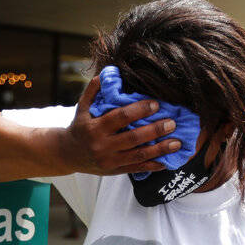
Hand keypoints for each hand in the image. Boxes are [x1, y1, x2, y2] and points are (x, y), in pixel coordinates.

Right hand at [59, 76, 179, 175]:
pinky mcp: (114, 171)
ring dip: (160, 149)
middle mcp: (102, 146)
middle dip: (155, 130)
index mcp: (95, 128)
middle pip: (133, 138)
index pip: (120, 117)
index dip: (139, 110)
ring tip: (177, 142)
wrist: (68, 154)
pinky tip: (166, 161)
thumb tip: (107, 73)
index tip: (156, 104)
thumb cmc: (79, 127)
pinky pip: (136, 169)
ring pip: (138, 155)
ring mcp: (109, 160)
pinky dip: (153, 166)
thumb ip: (93, 91)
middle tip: (172, 123)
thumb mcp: (82, 107)